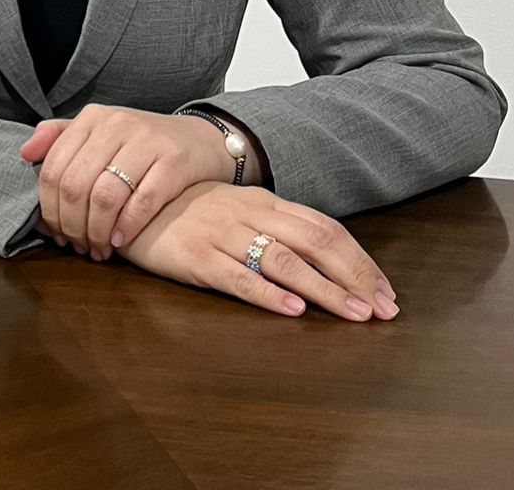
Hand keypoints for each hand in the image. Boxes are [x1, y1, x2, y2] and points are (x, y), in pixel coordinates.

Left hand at [19, 105, 247, 260]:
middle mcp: (116, 124)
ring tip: (99, 249)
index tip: (57, 233)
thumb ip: (60, 138)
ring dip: (97, 232)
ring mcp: (146, 141)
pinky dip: (127, 227)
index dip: (50, 208)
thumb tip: (24, 154)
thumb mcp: (100, 133)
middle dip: (72, 225)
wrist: (202, 139)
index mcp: (92, 118)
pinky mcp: (174, 161)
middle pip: (76, 185)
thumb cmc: (142, 144)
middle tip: (78, 246)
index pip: (54, 168)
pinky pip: (142, 201)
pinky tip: (121, 240)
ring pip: (105, 196)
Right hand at [119, 180, 399, 321]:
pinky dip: (267, 293)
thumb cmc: (186, 210)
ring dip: (325, 289)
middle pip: (314, 242)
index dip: (359, 260)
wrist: (127, 198)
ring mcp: (221, 233)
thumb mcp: (235, 210)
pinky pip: (237, 275)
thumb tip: (327, 258)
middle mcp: (247, 213)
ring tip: (353, 314)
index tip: (387, 292)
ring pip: (283, 260)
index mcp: (262, 201)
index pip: (323, 228)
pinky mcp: (194, 255)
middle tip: (384, 310)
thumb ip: (274, 227)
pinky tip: (291, 309)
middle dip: (355, 277)